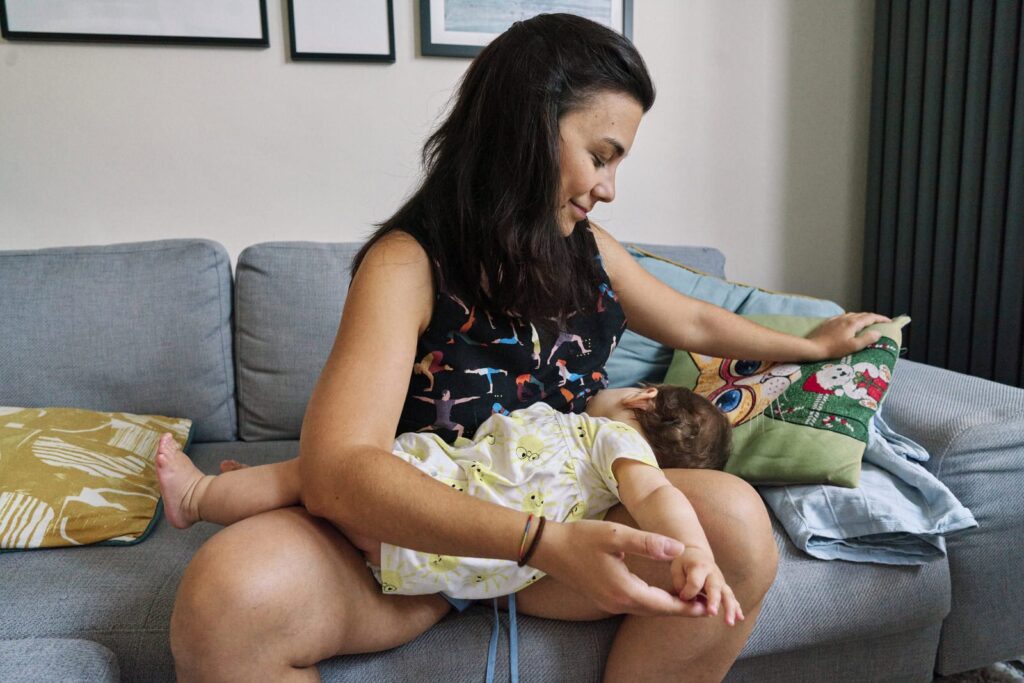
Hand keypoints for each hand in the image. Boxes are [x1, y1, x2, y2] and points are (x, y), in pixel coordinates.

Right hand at [528, 519, 699, 616]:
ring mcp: (610, 603)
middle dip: (682, 609)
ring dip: (668, 606)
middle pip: (658, 611)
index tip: (707, 606)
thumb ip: (648, 543)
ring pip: (647, 609)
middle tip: (706, 607)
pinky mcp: (604, 598)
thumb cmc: (582, 538)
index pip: (664, 604)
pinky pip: (636, 605)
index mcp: (624, 590)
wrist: (550, 548)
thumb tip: (678, 549)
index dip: (687, 606)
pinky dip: (653, 602)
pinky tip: (660, 594)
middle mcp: (618, 603)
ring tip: (689, 601)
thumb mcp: (617, 535)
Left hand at [670, 547, 743, 625]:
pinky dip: (736, 608)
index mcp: (699, 567)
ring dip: (730, 608)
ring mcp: (720, 581)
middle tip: (712, 613)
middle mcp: (713, 573)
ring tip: (729, 623)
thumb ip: (680, 583)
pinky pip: (732, 598)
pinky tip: (740, 618)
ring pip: (727, 594)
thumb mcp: (676, 568)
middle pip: (715, 588)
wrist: (697, 554)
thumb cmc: (684, 563)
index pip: (695, 582)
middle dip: (714, 601)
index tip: (682, 597)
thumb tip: (688, 599)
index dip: (688, 592)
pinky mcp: (724, 588)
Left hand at [805, 312, 890, 359]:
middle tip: (880, 323)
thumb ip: (867, 339)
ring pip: (853, 315)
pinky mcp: (829, 322)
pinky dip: (851, 318)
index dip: (881, 319)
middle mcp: (845, 318)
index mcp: (853, 323)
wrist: (813, 347)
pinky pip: (843, 317)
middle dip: (873, 318)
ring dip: (862, 317)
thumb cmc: (834, 349)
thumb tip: (878, 332)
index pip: (871, 317)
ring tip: (867, 323)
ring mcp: (836, 319)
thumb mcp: (853, 346)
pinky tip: (849, 323)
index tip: (889, 321)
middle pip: (862, 315)